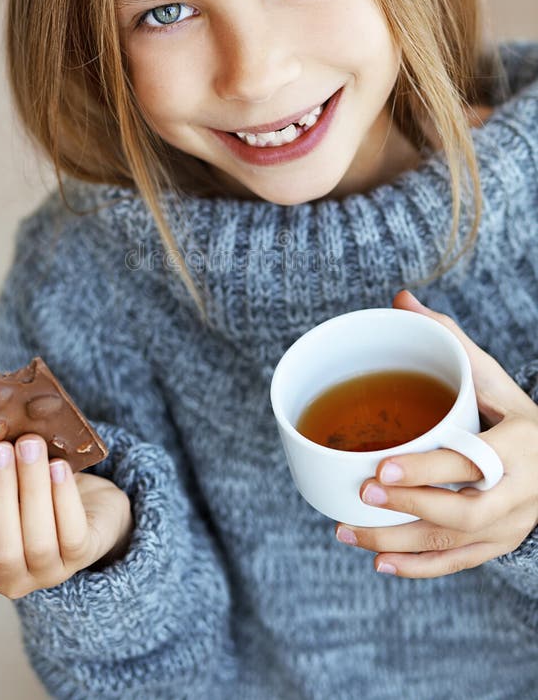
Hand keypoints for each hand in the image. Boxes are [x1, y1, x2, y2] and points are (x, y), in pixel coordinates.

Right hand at [0, 434, 132, 597]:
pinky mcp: (82, 556)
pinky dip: (65, 496)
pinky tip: (59, 466)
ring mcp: (48, 571)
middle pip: (2, 549)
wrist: (87, 504)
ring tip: (29, 446)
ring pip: (39, 540)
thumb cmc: (33, 494)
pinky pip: (73, 532)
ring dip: (33, 488)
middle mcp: (10, 577)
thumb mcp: (7, 489)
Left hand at [334, 290, 537, 578]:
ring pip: (453, 544)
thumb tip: (401, 299)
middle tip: (360, 495)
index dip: (425, 470)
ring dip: (398, 544)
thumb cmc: (518, 415)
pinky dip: (418, 568)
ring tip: (348, 531)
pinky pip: (457, 564)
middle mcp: (520, 493)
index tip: (378, 469)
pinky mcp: (499, 545)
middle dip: (407, 507)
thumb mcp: (493, 376)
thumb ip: (450, 340)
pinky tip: (379, 562)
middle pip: (462, 513)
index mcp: (520, 447)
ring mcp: (511, 525)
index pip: (471, 464)